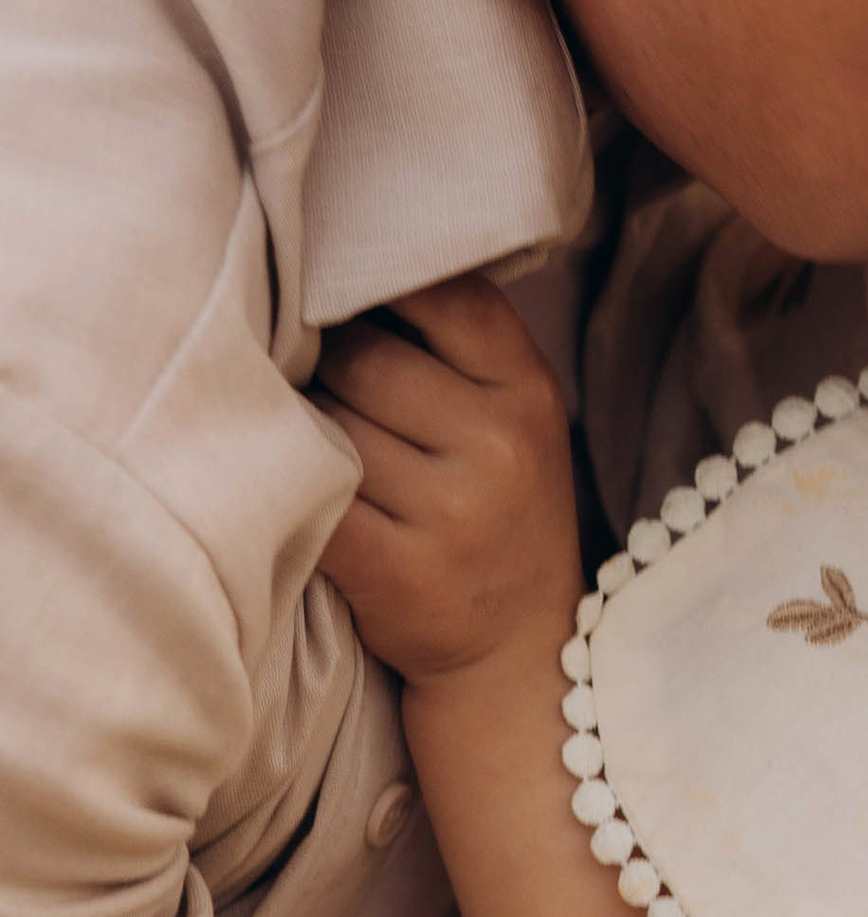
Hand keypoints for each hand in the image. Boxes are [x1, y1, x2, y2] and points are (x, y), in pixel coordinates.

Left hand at [317, 277, 583, 682]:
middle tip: (312, 386)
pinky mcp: (399, 571)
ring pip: (328, 426)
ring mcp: (454, 511)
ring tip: (305, 445)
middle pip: (363, 358)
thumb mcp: (514, 420)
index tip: (339, 290)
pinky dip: (288, 491)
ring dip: (300, 430)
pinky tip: (288, 493)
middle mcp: (501, 443)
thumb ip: (456, 348)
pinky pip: (314, 501)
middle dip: (324, 366)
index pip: (445, 295)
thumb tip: (340, 264)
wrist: (518, 652)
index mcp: (529, 391)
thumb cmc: (497, 512)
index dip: (376, 283)